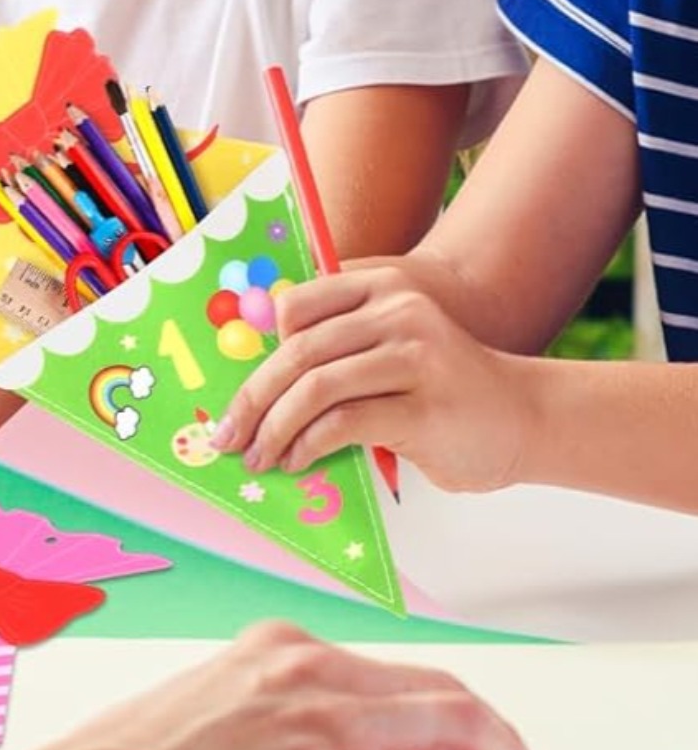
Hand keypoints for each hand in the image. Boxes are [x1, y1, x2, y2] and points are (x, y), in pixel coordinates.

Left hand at [213, 261, 533, 492]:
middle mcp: (400, 311)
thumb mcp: (389, 350)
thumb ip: (338, 349)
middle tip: (227, 438)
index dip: (259, 354)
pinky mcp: (422, 407)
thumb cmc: (441, 390)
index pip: (295, 307)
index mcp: (384, 287)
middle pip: (297, 351)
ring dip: (274, 430)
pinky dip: (307, 446)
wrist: (522, 418)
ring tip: (260, 458)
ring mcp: (415, 357)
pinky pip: (342, 423)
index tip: (241, 396)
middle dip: (252, 401)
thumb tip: (256, 386)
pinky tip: (298, 462)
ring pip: (315, 388)